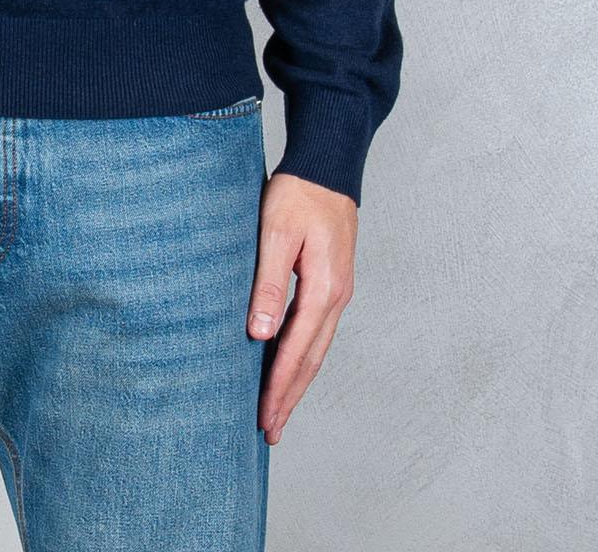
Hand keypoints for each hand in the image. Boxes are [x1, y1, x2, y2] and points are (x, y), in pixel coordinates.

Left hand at [247, 172, 357, 443]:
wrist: (327, 165)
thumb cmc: (299, 194)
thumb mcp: (277, 234)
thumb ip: (269, 283)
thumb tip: (259, 334)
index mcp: (325, 289)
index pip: (297, 350)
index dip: (279, 386)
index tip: (264, 417)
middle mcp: (337, 296)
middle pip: (312, 358)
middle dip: (290, 396)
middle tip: (270, 431)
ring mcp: (338, 291)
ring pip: (316, 347)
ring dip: (297, 381)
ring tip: (278, 410)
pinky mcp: (331, 282)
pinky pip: (316, 330)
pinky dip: (302, 355)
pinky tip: (289, 365)